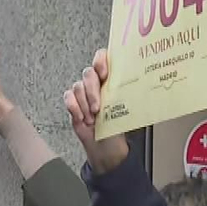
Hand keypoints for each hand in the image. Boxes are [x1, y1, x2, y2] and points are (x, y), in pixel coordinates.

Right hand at [63, 49, 129, 173]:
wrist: (105, 146)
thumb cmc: (117, 127)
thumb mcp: (125, 109)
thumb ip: (125, 95)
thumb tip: (138, 87)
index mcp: (110, 80)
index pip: (102, 58)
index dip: (101, 61)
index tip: (104, 74)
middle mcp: (95, 83)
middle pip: (88, 73)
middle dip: (92, 90)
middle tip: (98, 108)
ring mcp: (83, 93)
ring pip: (78, 86)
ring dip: (85, 104)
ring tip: (92, 118)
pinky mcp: (73, 104)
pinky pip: (68, 97)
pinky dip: (74, 108)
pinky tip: (82, 118)